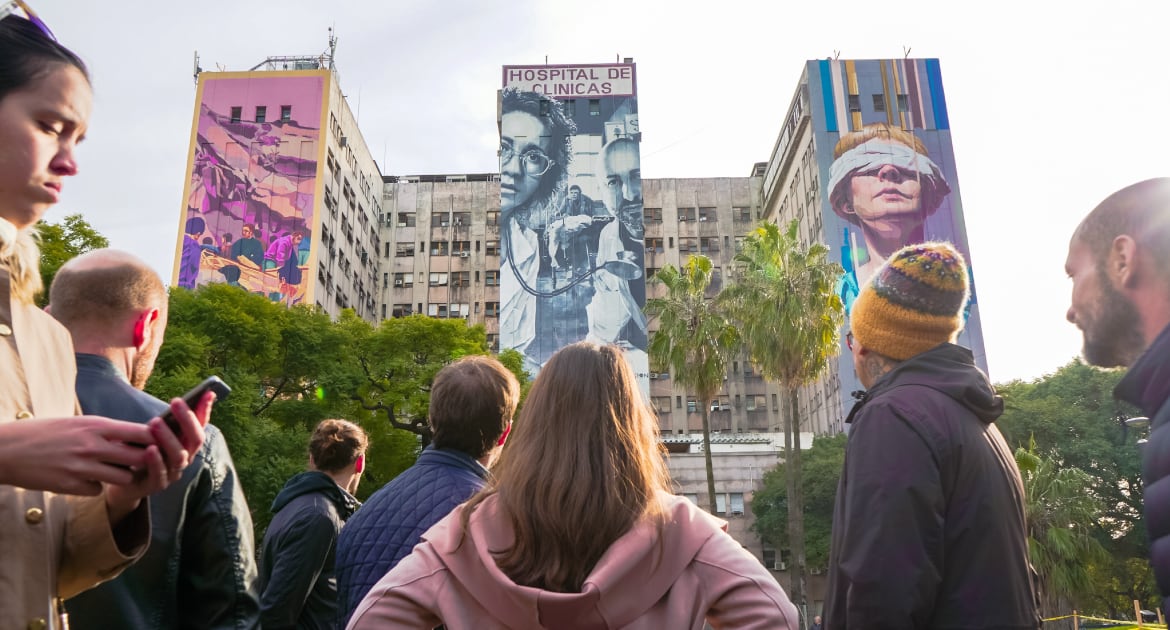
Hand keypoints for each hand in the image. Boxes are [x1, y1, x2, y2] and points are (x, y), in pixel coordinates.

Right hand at [0, 416, 158, 494]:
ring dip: (122, 477)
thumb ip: (104, 430)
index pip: (142, 432)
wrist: (6, 450)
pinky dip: (95, 487)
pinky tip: (84, 480)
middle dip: (145, 462)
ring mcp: (82, 467)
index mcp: (96, 425)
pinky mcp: (70, 486)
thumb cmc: (43, 433)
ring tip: (111, 472)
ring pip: (124, 478)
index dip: (155, 439)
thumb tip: (133, 435)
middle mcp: (93, 445)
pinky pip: (98, 491)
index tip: (160, 443)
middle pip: (140, 458)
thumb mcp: (77, 423)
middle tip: (142, 463)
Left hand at [104, 392, 214, 523]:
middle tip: (176, 402)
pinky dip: (156, 461)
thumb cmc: (139, 451)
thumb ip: (166, 421)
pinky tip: (150, 448)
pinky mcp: (155, 485)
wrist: (121, 480)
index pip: (201, 425)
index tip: (207, 392)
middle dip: (188, 420)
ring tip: (156, 422)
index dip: (205, 410)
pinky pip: (159, 474)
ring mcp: (172, 473)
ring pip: (179, 456)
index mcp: (186, 444)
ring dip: (169, 438)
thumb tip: (177, 400)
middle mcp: (184, 458)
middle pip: (195, 440)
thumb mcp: (152, 433)